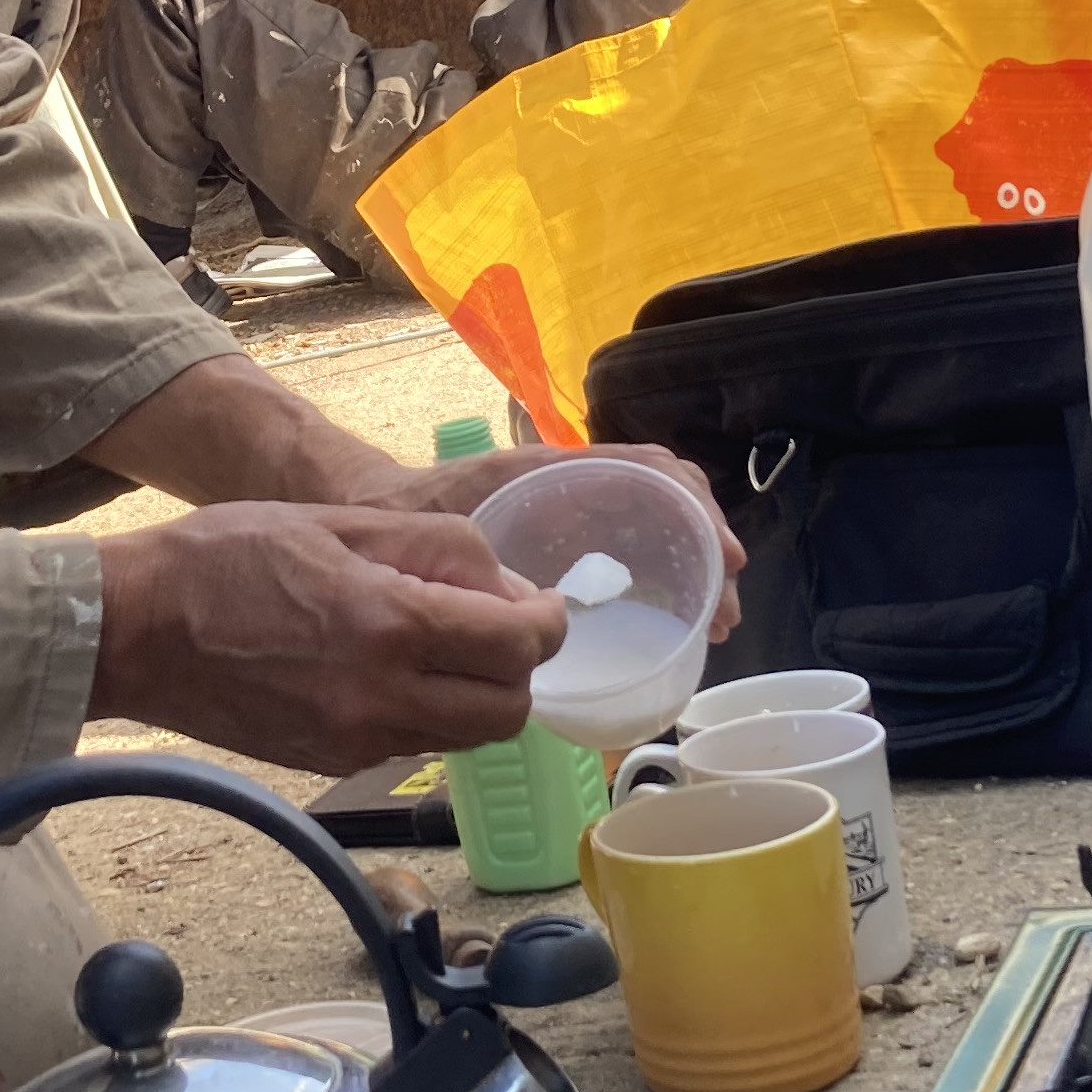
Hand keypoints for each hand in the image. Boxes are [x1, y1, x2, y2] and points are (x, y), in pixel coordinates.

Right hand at [90, 504, 569, 775]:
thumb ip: (439, 549)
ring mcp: (355, 741)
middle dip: (519, 669)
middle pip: (507, 711)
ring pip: (464, 738)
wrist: (133, 629)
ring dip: (474, 695)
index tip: (543, 605)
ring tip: (439, 646)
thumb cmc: (226, 556)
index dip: (548, 623)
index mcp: (391, 625)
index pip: (520, 645)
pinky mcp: (329, 763)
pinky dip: (424, 712)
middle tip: (497, 628)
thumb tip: (507, 587)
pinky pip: (410, 746)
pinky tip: (389, 671)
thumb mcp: (342, 520)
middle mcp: (382, 699)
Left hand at [344, 439, 746, 640]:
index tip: (725, 562)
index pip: (652, 469)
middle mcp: (574, 481)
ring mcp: (576, 507)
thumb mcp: (439, 531)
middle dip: (710, 547)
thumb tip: (534, 607)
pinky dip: (667, 574)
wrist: (366, 504)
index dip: (698, 511)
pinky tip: (676, 619)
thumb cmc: (400, 511)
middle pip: (670, 496)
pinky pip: (634, 543)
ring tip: (713, 622)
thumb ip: (475, 557)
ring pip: (659, 521)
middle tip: (724, 613)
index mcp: (553, 470)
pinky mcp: (568, 534)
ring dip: (695, 565)